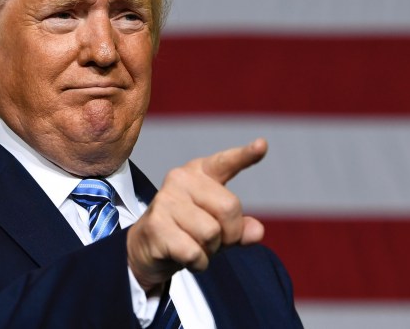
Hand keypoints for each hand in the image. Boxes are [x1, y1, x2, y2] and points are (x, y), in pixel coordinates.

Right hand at [126, 139, 267, 290]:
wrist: (147, 249)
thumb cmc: (187, 232)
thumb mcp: (219, 228)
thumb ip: (240, 228)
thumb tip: (256, 231)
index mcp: (199, 172)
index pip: (226, 162)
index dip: (246, 155)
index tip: (262, 145)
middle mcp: (180, 178)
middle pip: (229, 208)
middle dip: (230, 234)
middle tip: (213, 241)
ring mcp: (165, 200)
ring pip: (212, 233)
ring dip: (210, 251)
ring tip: (194, 245)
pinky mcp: (156, 225)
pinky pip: (195, 252)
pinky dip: (197, 263)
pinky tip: (184, 258)